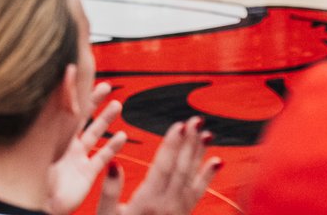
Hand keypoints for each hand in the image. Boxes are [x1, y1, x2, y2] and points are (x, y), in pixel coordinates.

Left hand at [45, 83, 126, 214]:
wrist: (40, 197)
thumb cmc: (38, 161)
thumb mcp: (51, 124)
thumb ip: (62, 98)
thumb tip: (68, 69)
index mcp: (53, 128)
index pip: (69, 103)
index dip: (79, 89)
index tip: (88, 73)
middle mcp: (64, 140)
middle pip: (83, 116)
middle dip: (95, 101)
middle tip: (107, 86)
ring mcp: (75, 156)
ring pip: (94, 134)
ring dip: (106, 120)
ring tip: (118, 106)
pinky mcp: (85, 173)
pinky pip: (102, 157)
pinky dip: (113, 146)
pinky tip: (122, 136)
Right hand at [97, 117, 220, 214]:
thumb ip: (111, 190)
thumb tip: (115, 162)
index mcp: (148, 203)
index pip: (164, 168)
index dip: (172, 145)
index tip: (179, 125)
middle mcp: (168, 207)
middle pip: (182, 169)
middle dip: (189, 143)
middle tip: (197, 120)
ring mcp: (178, 213)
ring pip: (192, 179)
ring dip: (200, 155)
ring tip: (207, 134)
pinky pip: (198, 194)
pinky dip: (207, 176)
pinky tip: (215, 163)